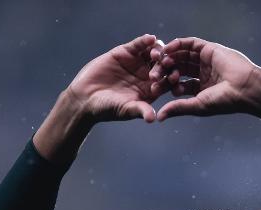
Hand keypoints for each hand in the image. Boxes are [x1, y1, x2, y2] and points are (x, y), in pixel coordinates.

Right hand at [34, 34, 165, 162]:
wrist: (86, 97)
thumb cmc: (108, 108)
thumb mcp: (126, 110)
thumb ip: (140, 110)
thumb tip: (152, 119)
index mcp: (151, 90)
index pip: (167, 83)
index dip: (171, 80)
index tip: (174, 78)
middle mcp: (147, 75)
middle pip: (163, 66)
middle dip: (166, 65)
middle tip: (167, 64)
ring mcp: (137, 63)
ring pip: (153, 53)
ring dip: (158, 51)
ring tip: (157, 53)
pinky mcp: (126, 52)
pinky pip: (139, 45)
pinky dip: (144, 41)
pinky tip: (149, 39)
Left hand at [149, 37, 260, 120]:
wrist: (245, 88)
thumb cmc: (224, 101)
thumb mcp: (197, 105)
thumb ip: (178, 108)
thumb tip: (159, 117)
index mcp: (199, 89)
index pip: (178, 85)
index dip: (166, 85)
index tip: (154, 87)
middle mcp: (202, 74)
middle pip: (178, 69)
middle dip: (165, 71)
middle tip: (153, 74)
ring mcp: (205, 61)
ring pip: (183, 56)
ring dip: (170, 57)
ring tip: (158, 60)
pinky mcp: (209, 49)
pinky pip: (191, 44)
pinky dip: (179, 44)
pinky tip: (168, 48)